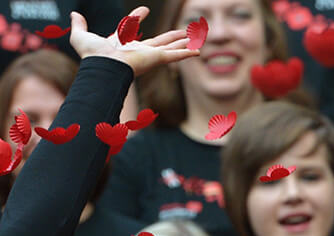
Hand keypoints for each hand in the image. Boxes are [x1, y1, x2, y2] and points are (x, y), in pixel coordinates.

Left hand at [70, 6, 197, 75]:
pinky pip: (175, 56)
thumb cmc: (92, 55)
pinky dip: (187, 54)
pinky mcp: (157, 58)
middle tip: (184, 31)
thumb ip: (78, 25)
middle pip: (160, 41)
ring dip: (184, 43)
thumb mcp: (81, 36)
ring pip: (171, 47)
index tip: (143, 10)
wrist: (103, 66)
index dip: (136, 18)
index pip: (132, 28)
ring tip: (197, 38)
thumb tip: (74, 13)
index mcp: (123, 43)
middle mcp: (139, 50)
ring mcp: (150, 55)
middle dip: (172, 37)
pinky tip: (198, 51)